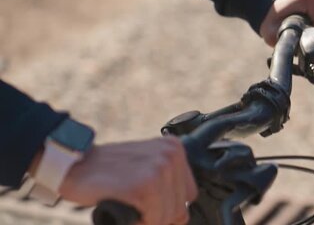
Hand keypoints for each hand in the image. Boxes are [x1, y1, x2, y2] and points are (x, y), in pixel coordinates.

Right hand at [59, 137, 196, 224]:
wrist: (72, 165)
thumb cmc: (106, 172)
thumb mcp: (145, 168)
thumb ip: (167, 186)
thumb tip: (182, 216)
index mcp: (174, 148)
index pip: (189, 195)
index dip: (168, 208)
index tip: (147, 205)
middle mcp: (171, 155)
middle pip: (180, 208)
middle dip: (156, 217)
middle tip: (132, 206)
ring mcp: (159, 168)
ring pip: (168, 217)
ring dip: (146, 221)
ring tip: (127, 205)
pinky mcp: (145, 184)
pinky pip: (153, 220)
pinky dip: (137, 223)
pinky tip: (122, 209)